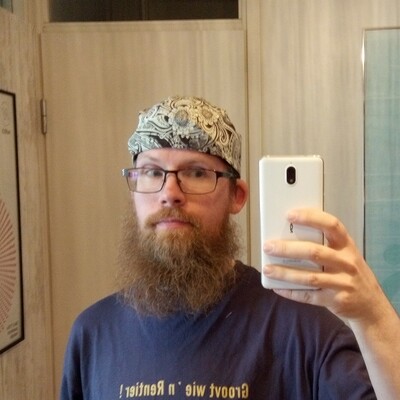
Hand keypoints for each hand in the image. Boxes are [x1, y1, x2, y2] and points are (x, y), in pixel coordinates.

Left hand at [262, 208, 386, 322]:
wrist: (372, 306)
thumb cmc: (348, 273)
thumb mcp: (343, 254)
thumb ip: (323, 245)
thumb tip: (286, 236)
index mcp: (347, 245)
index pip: (331, 225)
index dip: (311, 218)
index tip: (290, 214)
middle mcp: (346, 262)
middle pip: (315, 252)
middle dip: (288, 249)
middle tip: (268, 246)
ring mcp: (343, 282)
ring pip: (310, 277)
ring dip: (285, 273)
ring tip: (267, 268)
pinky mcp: (337, 300)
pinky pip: (309, 296)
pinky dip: (291, 292)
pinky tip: (277, 288)